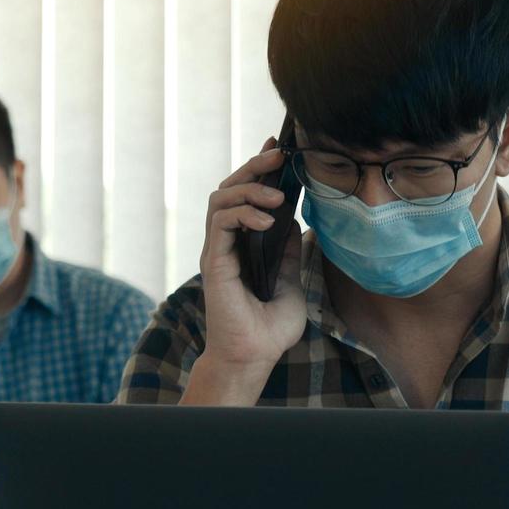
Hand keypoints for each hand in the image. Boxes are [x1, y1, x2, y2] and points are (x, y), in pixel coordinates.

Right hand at [194, 140, 308, 383]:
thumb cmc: (269, 327)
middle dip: (254, 167)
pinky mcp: (214, 262)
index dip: (260, 171)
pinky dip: (244, 213)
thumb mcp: (290, 280)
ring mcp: (217, 251)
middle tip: (279, 157)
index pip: (245, 196)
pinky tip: (268, 220)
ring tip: (277, 196)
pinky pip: (221, 222)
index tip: (280, 152)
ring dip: (249, 188)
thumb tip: (295, 220)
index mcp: (242, 244)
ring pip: (220, 198)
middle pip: (229, 188)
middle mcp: (225, 243)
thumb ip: (288, 251)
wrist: (255, 356)